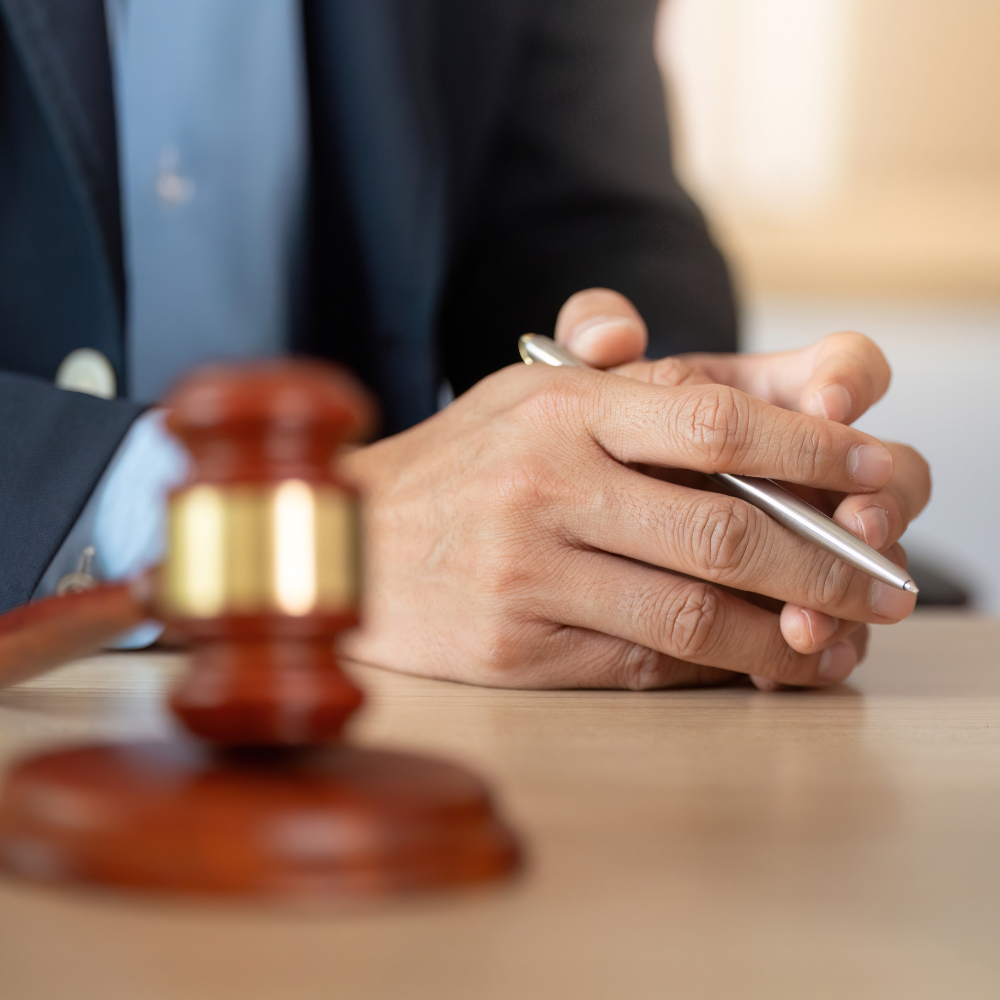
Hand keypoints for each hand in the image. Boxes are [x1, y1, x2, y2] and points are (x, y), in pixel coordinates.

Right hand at [340, 292, 924, 689]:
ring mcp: (526, 572)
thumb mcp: (526, 393)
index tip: (876, 465)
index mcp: (560, 409)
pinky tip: (751, 662)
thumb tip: (643, 325)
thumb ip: (612, 365)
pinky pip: (642, 664)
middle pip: (722, 529)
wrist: (347, 544)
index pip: (711, 416)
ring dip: (782, 633)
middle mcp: (544, 485)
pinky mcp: (513, 648)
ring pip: (691, 613)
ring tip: (835, 639)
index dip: (812, 443)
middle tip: (888, 584)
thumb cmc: (459, 467)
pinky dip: (713, 667)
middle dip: (827, 561)